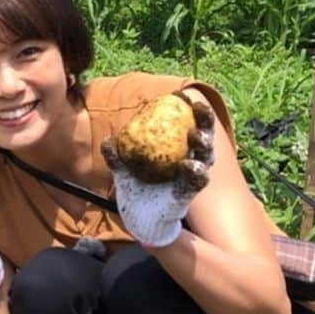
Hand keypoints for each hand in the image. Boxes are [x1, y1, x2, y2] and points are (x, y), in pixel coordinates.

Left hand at [100, 98, 215, 247]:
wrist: (139, 220)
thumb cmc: (135, 191)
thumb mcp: (122, 171)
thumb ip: (116, 156)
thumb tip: (108, 140)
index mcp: (176, 150)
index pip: (186, 123)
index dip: (187, 108)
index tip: (181, 94)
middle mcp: (189, 159)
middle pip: (204, 134)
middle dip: (205, 119)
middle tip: (198, 106)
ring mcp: (191, 177)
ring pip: (206, 156)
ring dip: (203, 143)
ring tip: (195, 135)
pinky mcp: (190, 194)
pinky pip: (197, 181)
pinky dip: (195, 172)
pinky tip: (188, 165)